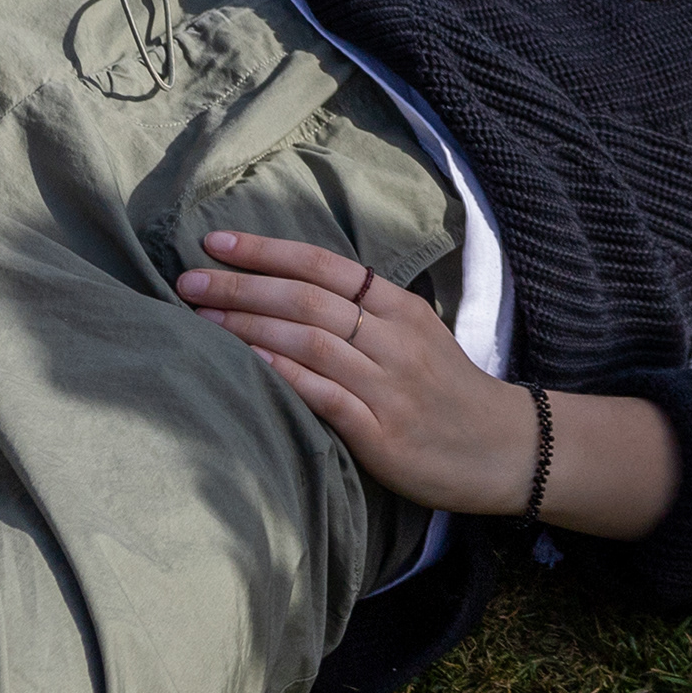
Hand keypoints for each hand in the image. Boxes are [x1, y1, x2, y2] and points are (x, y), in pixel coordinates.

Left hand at [176, 230, 679, 536]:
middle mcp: (394, 339)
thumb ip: (362, 313)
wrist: (504, 451)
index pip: (326, 265)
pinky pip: (326, 396)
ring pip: (311, 341)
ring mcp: (389, 386)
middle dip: (240, 287)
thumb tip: (286, 290)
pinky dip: (284, 376)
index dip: (267, 250)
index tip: (215, 241)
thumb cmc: (447, 392)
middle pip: (308, 299)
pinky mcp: (383, 434)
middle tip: (187, 281)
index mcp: (401, 308)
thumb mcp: (415, 336)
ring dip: (249, 328)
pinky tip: (248, 366)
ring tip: (199, 321)